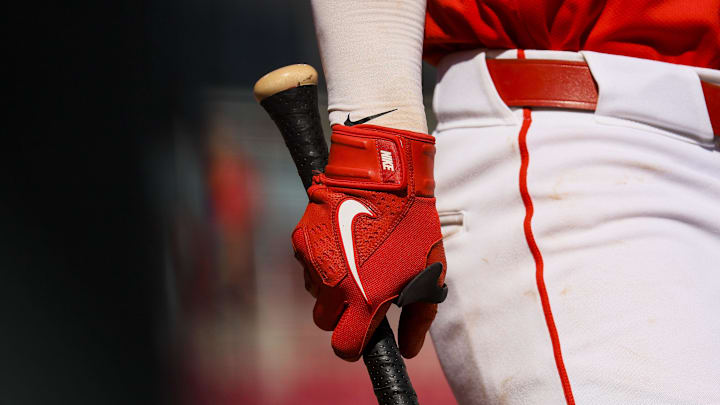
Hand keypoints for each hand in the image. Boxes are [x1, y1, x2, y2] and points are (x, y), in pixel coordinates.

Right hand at [292, 124, 445, 360]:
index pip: (344, 347)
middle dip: (340, 315)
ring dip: (329, 287)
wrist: (384, 174)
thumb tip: (407, 348)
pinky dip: (321, 261)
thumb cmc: (412, 224)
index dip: (353, 346)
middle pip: (324, 323)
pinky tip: (342, 242)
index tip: (363, 336)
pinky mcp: (300, 239)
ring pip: (314, 293)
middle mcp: (332, 285)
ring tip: (354, 261)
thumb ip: (418, 316)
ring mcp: (313, 262)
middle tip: (361, 294)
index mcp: (364, 298)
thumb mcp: (429, 272)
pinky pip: (307, 265)